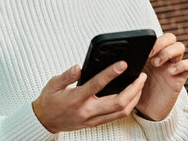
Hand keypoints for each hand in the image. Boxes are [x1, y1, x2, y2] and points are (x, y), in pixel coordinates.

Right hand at [32, 61, 147, 132]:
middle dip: (134, 89)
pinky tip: (131, 96)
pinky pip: (116, 116)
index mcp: (76, 99)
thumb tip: (78, 67)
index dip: (111, 73)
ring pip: (121, 112)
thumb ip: (67, 76)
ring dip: (134, 98)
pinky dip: (128, 106)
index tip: (122, 64)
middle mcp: (87, 111)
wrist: (45, 121)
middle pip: (118, 103)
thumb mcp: (53, 84)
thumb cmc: (49, 101)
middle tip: (141, 76)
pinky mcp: (95, 123)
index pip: (97, 85)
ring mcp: (92, 119)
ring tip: (140, 85)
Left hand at [136, 33, 187, 120]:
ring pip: (180, 46)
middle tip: (149, 55)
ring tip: (156, 64)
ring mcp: (173, 66)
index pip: (156, 37)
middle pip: (170, 37)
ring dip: (168, 52)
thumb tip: (118, 58)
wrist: (147, 110)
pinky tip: (170, 72)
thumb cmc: (137, 90)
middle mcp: (163, 57)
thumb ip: (128, 65)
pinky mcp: (181, 77)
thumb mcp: (129, 75)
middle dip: (160, 42)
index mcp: (150, 54)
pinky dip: (182, 64)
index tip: (140, 48)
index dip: (150, 39)